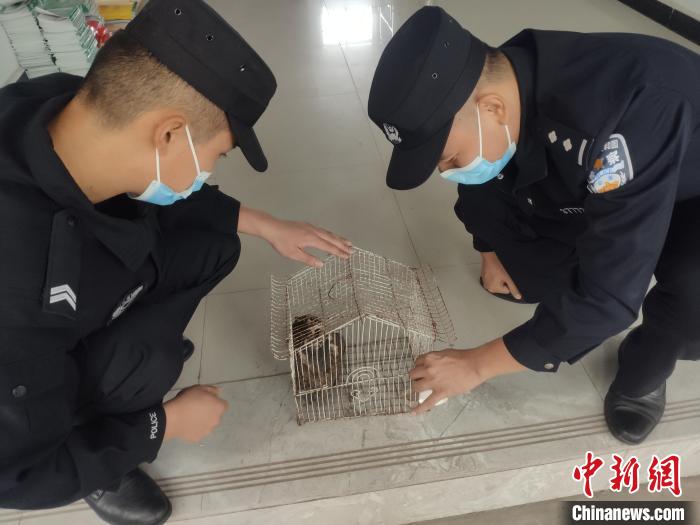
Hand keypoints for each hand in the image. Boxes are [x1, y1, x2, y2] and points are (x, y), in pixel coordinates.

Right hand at [163, 385, 227, 442]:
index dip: (215, 403)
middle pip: (216, 416)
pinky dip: (195, 430)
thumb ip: (212, 390)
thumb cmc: (187, 399)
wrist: (173, 417)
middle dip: (210, 413)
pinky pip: (198, 433)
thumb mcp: (199, 388)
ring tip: (191, 418)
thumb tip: (219, 392)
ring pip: (208, 425)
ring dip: (203, 422)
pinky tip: (187, 425)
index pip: (223, 405)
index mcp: (219, 407)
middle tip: (197, 409)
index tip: (206, 401)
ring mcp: (208, 431)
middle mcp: (216, 420)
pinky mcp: (198, 438)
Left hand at [237, 206, 352, 267]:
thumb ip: (308, 259)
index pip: (328, 247)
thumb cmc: (281, 242)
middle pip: (331, 238)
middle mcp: (313, 231)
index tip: (347, 256)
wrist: (272, 227)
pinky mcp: (307, 225)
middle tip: (352, 250)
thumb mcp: (293, 254)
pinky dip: (330, 234)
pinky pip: (323, 230)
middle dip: (342, 244)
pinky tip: (332, 236)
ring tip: (347, 242)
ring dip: (338, 238)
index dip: (338, 252)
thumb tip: (321, 265)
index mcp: (311, 239)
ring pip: (328, 233)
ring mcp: (311, 227)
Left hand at [409, 339, 526, 414]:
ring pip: (416, 387)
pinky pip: (427, 403)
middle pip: (413, 374)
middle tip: (421, 379)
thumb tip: (434, 365)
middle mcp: (428, 369)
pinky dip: (419, 408)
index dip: (419, 366)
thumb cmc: (464, 358)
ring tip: (421, 390)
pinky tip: (413, 412)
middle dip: (416, 377)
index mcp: (430, 358)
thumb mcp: (445, 353)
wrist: (474, 365)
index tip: (421, 369)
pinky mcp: (441, 392)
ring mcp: (433, 381)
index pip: (417, 362)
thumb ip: (436, 360)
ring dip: (417, 388)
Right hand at [481, 251, 521, 299]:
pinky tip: (494, 270)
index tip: (505, 276)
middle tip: (501, 274)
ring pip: (497, 283)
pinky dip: (494, 276)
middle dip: (503, 281)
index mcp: (494, 289)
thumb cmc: (498, 266)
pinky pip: (492, 279)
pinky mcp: (484, 277)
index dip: (508, 283)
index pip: (507, 290)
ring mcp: (485, 282)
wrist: (490, 256)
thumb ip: (513, 288)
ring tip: (497, 272)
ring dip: (498, 279)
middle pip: (501, 288)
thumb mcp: (508, 278)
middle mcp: (488, 288)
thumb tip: (518, 297)